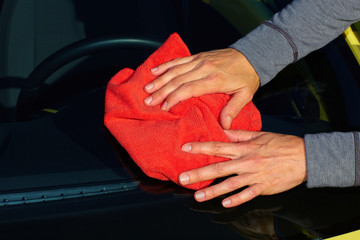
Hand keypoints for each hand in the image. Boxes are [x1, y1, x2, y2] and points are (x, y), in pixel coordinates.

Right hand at [143, 48, 259, 128]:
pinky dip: (165, 65)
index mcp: (214, 80)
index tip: (164, 107)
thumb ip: (233, 110)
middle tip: (148, 101)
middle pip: (177, 80)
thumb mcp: (245, 95)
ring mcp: (199, 60)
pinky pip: (179, 60)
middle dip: (161, 91)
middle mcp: (204, 69)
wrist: (252, 56)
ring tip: (146, 88)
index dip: (174, 98)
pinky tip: (154, 70)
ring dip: (159, 79)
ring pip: (175, 70)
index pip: (188, 89)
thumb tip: (224, 126)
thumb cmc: (247, 77)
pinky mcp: (198, 56)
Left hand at [178, 130, 306, 207]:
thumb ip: (239, 134)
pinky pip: (247, 194)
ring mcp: (254, 176)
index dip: (200, 147)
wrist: (304, 157)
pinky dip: (236, 199)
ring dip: (212, 191)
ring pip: (229, 184)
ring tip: (197, 196)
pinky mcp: (263, 187)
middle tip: (182, 178)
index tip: (185, 148)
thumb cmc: (281, 144)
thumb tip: (222, 130)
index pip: (218, 146)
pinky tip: (224, 203)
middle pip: (218, 168)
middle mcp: (246, 162)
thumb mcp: (260, 134)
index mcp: (244, 148)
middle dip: (198, 173)